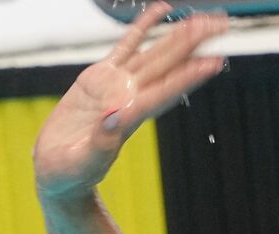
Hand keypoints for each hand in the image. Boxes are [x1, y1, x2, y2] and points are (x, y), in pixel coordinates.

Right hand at [33, 2, 226, 201]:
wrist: (59, 171)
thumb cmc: (71, 173)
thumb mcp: (83, 160)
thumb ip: (101, 141)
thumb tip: (115, 118)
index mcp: (129, 116)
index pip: (166, 91)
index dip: (189, 76)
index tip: (214, 62)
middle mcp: (131, 96)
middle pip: (169, 65)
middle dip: (194, 45)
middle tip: (220, 25)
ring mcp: (118, 84)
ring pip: (155, 53)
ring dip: (178, 35)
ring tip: (202, 19)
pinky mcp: (101, 77)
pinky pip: (127, 45)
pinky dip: (144, 27)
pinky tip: (162, 11)